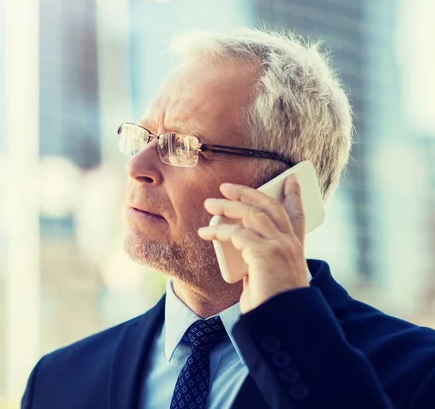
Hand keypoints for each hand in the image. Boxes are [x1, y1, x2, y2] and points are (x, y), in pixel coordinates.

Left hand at [198, 175, 308, 313]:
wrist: (280, 323)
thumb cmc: (272, 305)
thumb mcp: (268, 278)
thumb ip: (259, 261)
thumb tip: (241, 251)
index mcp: (295, 250)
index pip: (298, 216)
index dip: (294, 196)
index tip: (290, 180)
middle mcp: (290, 244)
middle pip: (270, 206)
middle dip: (248, 192)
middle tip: (227, 186)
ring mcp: (280, 246)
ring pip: (251, 213)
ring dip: (228, 205)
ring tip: (210, 202)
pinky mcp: (265, 253)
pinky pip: (237, 233)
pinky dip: (219, 229)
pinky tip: (206, 231)